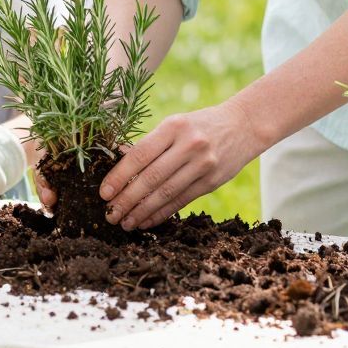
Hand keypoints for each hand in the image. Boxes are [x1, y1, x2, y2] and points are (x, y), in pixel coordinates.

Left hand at [101, 102, 262, 230]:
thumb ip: (151, 144)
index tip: (104, 193)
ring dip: (142, 212)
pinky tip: (147, 221)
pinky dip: (162, 214)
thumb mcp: (175, 124)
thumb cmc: (199, 125)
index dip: (119, 177)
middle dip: (127, 200)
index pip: (139, 155)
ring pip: (166, 193)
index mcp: (173, 126)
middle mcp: (189, 145)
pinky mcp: (212, 181)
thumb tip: (118, 165)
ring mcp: (203, 164)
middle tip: (110, 214)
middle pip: (151, 178)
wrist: (243, 125)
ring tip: (126, 223)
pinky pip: (181, 201)